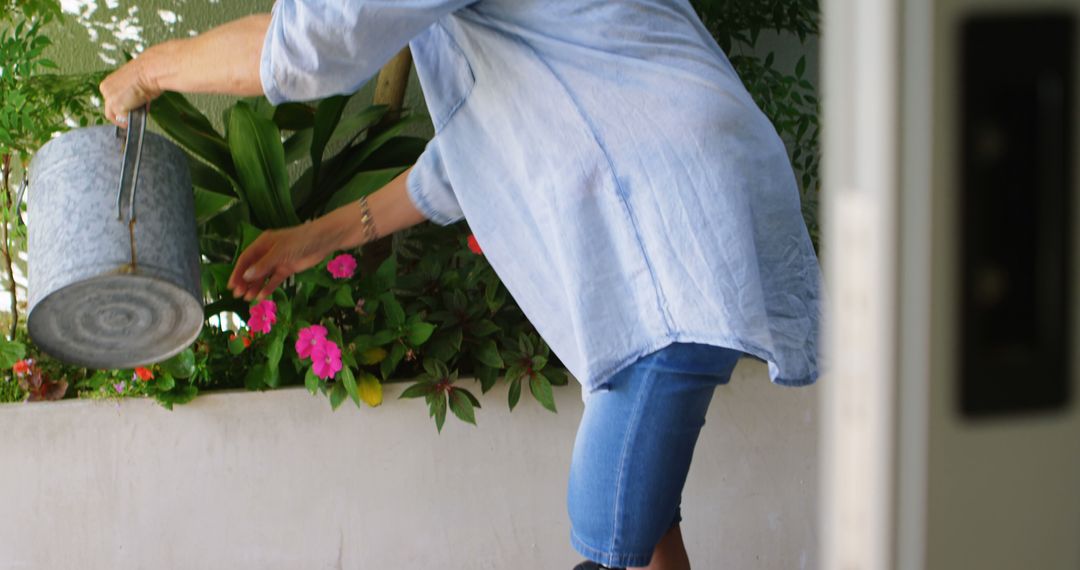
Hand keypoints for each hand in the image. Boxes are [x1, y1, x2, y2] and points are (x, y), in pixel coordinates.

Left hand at [99, 45, 167, 126]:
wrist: (150, 71)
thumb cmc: (147, 73)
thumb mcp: (135, 82)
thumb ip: (130, 92)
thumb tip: (136, 101)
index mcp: (109, 81)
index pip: (110, 98)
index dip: (119, 105)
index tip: (126, 109)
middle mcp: (106, 89)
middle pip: (109, 107)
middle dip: (120, 113)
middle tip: (129, 117)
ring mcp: (110, 98)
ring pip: (112, 115)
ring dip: (123, 119)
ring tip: (131, 122)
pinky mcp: (117, 106)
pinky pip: (123, 119)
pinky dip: (130, 120)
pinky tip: (137, 119)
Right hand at [228, 221, 342, 301]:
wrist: (322, 241)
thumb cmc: (299, 241)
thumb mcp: (279, 252)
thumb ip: (263, 265)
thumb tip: (246, 276)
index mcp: (262, 244)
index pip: (245, 259)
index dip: (237, 272)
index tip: (231, 285)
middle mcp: (267, 253)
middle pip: (253, 269)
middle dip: (245, 282)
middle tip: (238, 295)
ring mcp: (278, 261)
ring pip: (263, 276)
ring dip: (255, 287)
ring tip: (248, 299)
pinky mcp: (287, 269)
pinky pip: (275, 280)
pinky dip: (268, 288)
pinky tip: (262, 297)